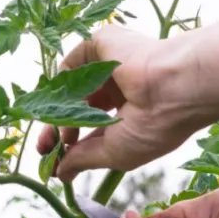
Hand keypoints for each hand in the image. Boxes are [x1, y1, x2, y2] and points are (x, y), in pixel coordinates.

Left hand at [36, 25, 218, 180]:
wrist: (173, 88)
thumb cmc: (154, 126)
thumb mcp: (115, 154)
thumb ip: (83, 159)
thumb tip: (62, 173)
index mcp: (131, 113)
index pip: (93, 129)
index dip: (71, 146)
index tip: (53, 162)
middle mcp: (121, 88)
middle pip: (77, 108)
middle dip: (58, 130)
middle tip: (45, 147)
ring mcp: (112, 65)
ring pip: (72, 89)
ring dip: (60, 113)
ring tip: (62, 132)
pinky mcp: (103, 44)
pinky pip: (73, 64)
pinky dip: (63, 85)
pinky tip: (65, 105)